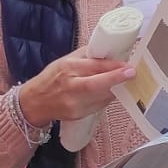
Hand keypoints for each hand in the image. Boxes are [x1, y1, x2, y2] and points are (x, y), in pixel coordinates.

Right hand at [16, 51, 132, 128]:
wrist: (35, 102)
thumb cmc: (51, 78)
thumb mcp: (65, 60)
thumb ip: (87, 56)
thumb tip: (110, 52)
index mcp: (68, 69)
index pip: (93, 67)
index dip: (113, 68)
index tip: (129, 67)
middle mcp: (71, 87)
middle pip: (98, 85)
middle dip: (117, 80)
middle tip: (132, 74)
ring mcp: (74, 104)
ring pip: (102, 97)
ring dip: (115, 89)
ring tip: (122, 81)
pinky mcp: (78, 115)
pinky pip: (99, 106)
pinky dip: (106, 98)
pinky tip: (109, 92)